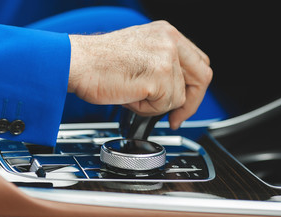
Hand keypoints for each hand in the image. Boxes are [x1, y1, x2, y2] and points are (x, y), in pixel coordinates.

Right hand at [68, 20, 211, 128]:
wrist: (77, 63)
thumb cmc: (100, 63)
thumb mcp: (140, 55)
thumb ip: (163, 67)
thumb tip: (176, 92)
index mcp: (166, 34)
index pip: (199, 62)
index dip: (194, 88)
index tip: (184, 103)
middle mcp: (169, 40)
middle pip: (202, 77)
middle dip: (191, 103)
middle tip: (175, 117)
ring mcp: (165, 56)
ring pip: (179, 96)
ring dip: (156, 105)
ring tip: (133, 95)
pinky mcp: (158, 74)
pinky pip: (164, 105)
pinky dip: (146, 109)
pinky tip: (129, 97)